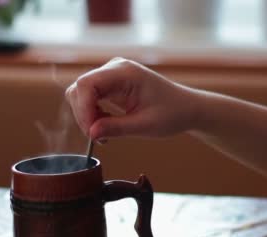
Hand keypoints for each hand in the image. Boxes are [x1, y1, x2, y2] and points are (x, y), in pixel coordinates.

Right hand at [66, 58, 198, 140]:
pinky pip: (90, 98)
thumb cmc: (172, 114)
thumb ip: (116, 128)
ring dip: (87, 116)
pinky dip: (92, 114)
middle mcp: (115, 68)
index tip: (91, 132)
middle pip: (80, 88)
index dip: (83, 109)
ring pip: (81, 94)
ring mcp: (112, 75)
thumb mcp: (145, 126)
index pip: (87, 84)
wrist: (186, 108)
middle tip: (98, 138)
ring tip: (104, 135)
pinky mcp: (111, 85)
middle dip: (83, 115)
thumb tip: (91, 133)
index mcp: (124, 72)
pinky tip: (105, 127)